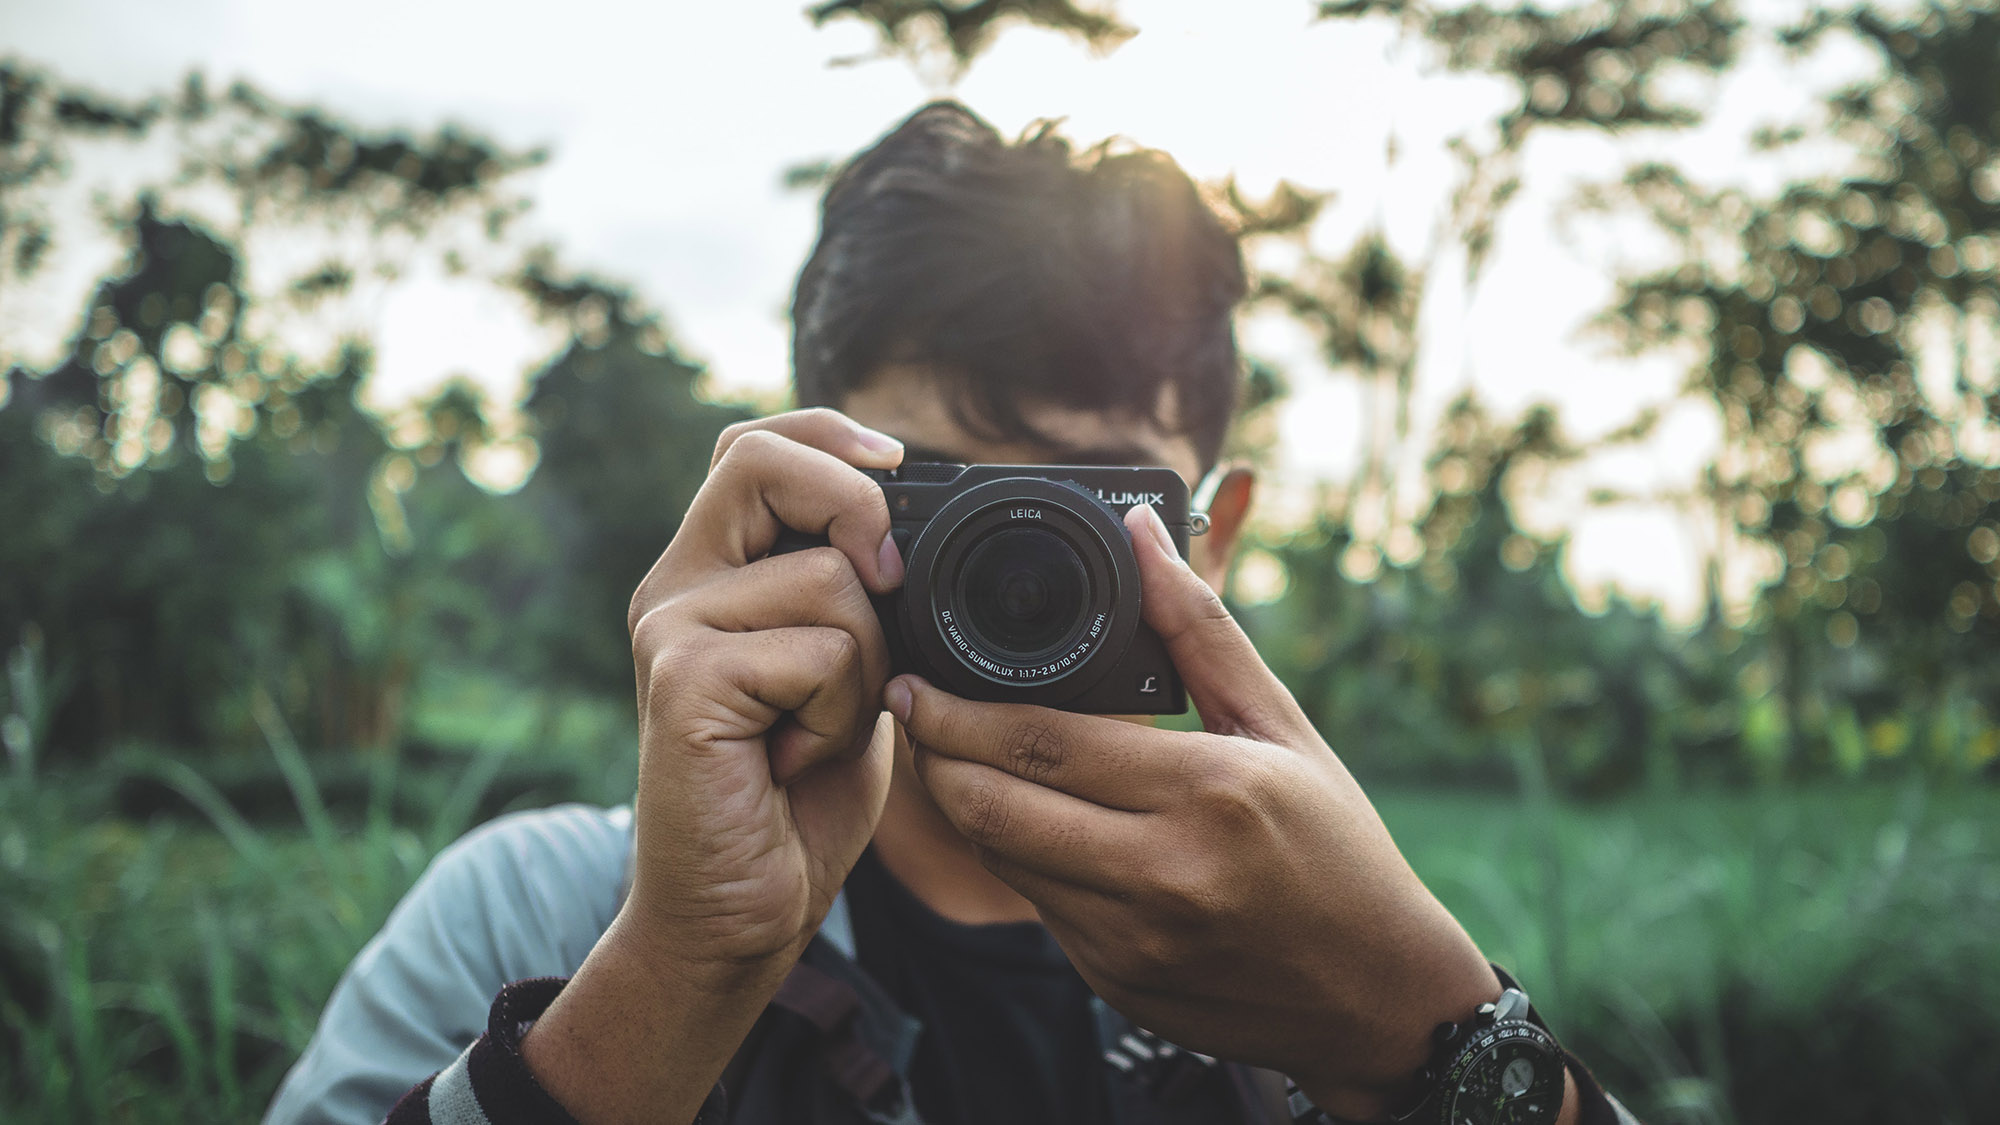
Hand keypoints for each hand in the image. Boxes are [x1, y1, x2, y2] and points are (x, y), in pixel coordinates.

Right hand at [522, 409, 904, 1124]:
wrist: (739, 913)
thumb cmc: (796, 798)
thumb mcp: (844, 673)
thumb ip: (856, 597)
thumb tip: (909, 531)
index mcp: (709, 574)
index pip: (752, 446)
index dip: (826, 434)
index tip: (899, 461)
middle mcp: (674, 587)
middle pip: (762, 460)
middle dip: (857, 509)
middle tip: (886, 590)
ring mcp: (669, 628)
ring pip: (830, 578)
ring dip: (867, 668)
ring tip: (819, 732)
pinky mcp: (683, 680)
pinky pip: (820, 652)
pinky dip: (840, 716)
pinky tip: (793, 761)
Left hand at [885, 503, 1501, 1118]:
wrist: (1377, 998)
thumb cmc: (1338, 850)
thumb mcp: (1281, 726)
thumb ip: (1200, 627)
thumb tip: (1142, 533)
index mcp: (1209, 794)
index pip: (1043, 743)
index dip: (959, 712)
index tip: (917, 680)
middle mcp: (1164, 874)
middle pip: (995, 807)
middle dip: (934, 754)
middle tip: (910, 710)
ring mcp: (1133, 940)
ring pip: (1002, 860)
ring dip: (962, 804)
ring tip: (949, 754)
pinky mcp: (1116, 982)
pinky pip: (1036, 907)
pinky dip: (1014, 857)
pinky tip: (1019, 818)